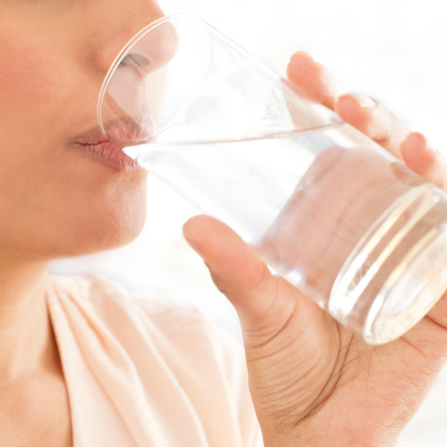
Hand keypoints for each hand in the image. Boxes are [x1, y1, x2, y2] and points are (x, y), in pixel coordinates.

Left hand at [183, 52, 446, 446]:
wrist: (321, 430)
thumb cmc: (287, 369)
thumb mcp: (260, 309)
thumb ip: (234, 269)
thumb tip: (193, 224)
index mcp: (323, 227)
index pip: (328, 154)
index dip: (319, 110)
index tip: (301, 71)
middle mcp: (365, 232)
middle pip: (375, 159)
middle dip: (365, 119)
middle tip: (342, 97)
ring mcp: (405, 256)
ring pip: (418, 188)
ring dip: (411, 150)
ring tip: (389, 131)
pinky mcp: (437, 292)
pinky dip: (444, 202)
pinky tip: (431, 171)